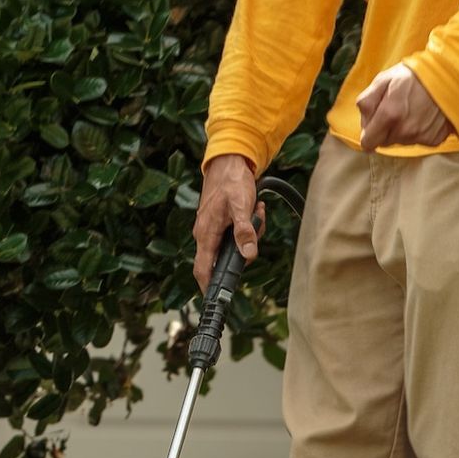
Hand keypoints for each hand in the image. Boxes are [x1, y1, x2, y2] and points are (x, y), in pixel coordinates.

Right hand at [191, 154, 263, 292]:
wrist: (228, 160)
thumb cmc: (232, 180)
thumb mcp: (241, 206)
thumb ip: (244, 231)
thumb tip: (248, 255)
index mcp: (206, 233)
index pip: (202, 269)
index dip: (208, 286)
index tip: (216, 298)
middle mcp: (205, 233)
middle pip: (223, 258)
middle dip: (244, 251)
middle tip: (256, 232)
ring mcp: (212, 228)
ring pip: (232, 245)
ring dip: (250, 234)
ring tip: (256, 212)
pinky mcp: (219, 222)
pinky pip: (235, 233)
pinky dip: (248, 225)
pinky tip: (255, 209)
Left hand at [356, 62, 454, 151]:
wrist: (450, 76)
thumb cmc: (415, 75)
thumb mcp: (384, 79)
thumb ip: (367, 101)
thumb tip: (363, 121)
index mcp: (389, 115)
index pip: (368, 142)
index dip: (368, 132)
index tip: (374, 123)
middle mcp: (404, 131)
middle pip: (384, 142)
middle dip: (385, 129)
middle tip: (395, 109)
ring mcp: (420, 137)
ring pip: (401, 141)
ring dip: (401, 130)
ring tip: (411, 109)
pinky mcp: (433, 139)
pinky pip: (418, 141)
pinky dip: (418, 131)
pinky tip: (423, 115)